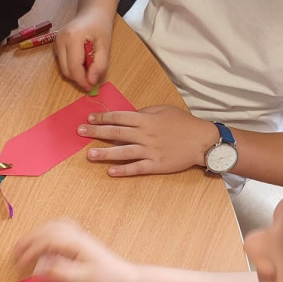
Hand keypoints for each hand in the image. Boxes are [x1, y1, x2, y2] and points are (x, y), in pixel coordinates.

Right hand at [14, 219, 135, 281]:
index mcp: (76, 243)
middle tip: (14, 254)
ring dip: (38, 233)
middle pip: (48, 228)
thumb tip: (38, 268)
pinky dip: (49, 232)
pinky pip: (63, 229)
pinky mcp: (84, 244)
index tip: (19, 266)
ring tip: (25, 246)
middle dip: (29, 240)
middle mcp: (78, 236)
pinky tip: (46, 243)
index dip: (30, 251)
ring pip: (55, 226)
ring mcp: (82, 238)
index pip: (46, 240)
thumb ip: (59, 273)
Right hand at [54, 9, 113, 90]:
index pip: (74, 67)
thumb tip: (91, 82)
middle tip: (93, 80)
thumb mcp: (105, 45)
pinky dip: (73, 68)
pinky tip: (83, 61)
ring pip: (63, 69)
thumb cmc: (100, 26)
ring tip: (90, 67)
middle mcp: (59, 40)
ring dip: (76, 74)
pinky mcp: (55, 46)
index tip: (92, 87)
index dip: (83, 80)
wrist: (92, 12)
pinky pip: (63, 64)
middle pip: (66, 71)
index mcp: (72, 38)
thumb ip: (100, 64)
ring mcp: (55, 43)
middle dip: (79, 79)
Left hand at [77, 106, 217, 175]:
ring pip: (123, 151)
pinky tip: (110, 171)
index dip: (103, 117)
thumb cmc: (184, 123)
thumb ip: (146, 112)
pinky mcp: (156, 165)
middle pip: (116, 132)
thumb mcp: (165, 110)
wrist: (202, 141)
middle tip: (80, 131)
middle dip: (96, 132)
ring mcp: (150, 151)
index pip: (119, 117)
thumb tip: (130, 114)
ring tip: (90, 154)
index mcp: (146, 119)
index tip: (90, 118)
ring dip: (105, 153)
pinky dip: (123, 170)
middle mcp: (145, 134)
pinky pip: (137, 167)